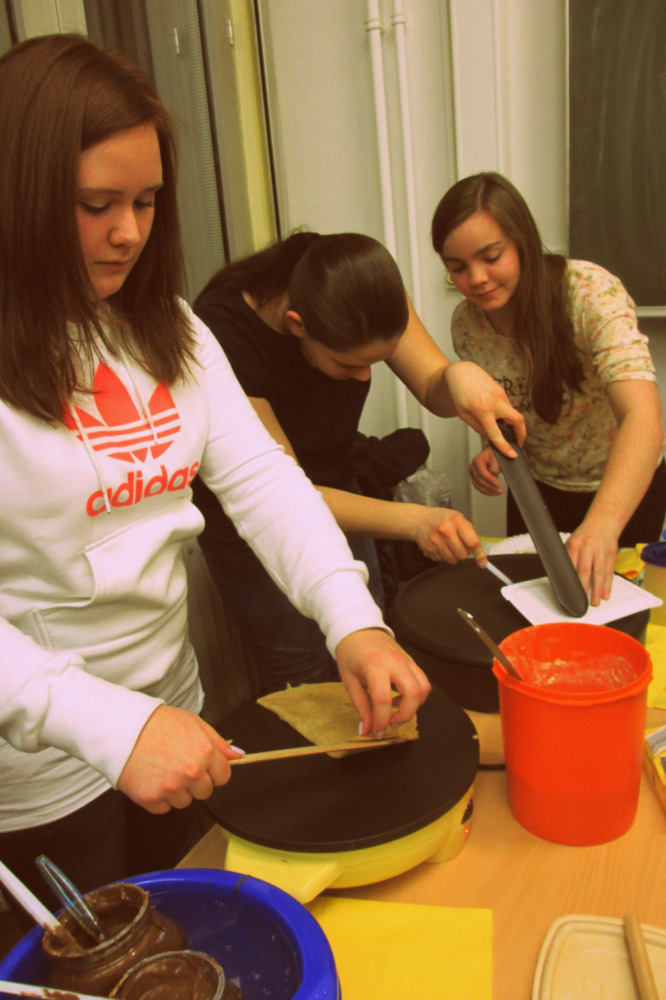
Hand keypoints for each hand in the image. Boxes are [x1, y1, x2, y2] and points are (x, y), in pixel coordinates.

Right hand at [117, 705, 243, 813]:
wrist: (123, 728)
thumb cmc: (158, 723)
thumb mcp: (194, 723)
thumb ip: (218, 743)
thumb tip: (238, 757)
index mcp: (204, 753)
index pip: (223, 777)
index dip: (212, 770)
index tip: (201, 764)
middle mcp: (191, 772)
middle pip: (205, 792)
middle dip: (196, 781)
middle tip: (178, 764)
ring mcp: (171, 788)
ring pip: (185, 802)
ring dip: (177, 790)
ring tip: (163, 768)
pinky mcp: (151, 799)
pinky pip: (165, 808)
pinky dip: (159, 797)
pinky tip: (152, 777)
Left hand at [335, 629, 430, 736]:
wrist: (358, 629)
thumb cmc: (351, 653)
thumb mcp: (349, 681)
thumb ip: (361, 707)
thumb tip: (366, 730)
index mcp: (375, 665)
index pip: (383, 699)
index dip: (381, 721)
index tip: (376, 733)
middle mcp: (395, 662)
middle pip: (413, 694)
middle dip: (405, 715)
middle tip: (390, 723)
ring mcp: (407, 660)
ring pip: (423, 688)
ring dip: (413, 706)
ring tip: (394, 711)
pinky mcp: (412, 661)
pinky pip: (422, 681)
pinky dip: (416, 695)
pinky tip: (400, 698)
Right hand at [411, 506, 485, 565]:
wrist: (419, 520)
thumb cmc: (441, 519)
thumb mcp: (458, 518)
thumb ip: (469, 533)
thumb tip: (478, 553)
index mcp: (456, 521)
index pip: (472, 541)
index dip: (479, 554)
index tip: (482, 562)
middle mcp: (445, 531)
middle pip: (463, 554)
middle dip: (464, 553)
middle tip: (460, 546)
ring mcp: (435, 541)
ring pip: (453, 560)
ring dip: (454, 556)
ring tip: (449, 546)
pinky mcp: (428, 550)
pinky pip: (443, 561)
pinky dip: (444, 556)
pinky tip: (440, 546)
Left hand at [444, 361, 525, 453]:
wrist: (460, 372)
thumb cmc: (459, 394)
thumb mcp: (464, 415)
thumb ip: (478, 427)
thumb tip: (491, 435)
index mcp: (483, 411)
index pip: (497, 433)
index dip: (505, 446)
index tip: (512, 454)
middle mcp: (495, 402)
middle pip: (518, 420)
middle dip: (522, 434)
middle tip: (519, 442)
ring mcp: (501, 395)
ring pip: (512, 413)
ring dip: (510, 422)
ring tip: (501, 427)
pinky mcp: (502, 390)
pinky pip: (506, 406)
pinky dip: (504, 413)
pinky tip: (495, 413)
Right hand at [469, 447, 503, 495]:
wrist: (492, 455)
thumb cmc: (495, 455)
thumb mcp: (496, 457)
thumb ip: (495, 464)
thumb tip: (493, 473)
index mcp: (477, 460)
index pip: (481, 472)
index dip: (489, 479)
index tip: (497, 483)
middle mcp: (473, 467)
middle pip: (479, 480)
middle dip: (490, 487)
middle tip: (500, 490)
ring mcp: (473, 474)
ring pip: (478, 486)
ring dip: (489, 491)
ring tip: (499, 492)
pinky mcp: (475, 480)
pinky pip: (479, 488)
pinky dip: (487, 492)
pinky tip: (494, 493)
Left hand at [566, 519, 618, 605]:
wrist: (603, 521)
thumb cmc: (585, 535)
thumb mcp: (572, 542)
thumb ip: (568, 558)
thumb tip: (559, 577)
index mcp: (574, 544)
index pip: (570, 566)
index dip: (569, 580)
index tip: (567, 592)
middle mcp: (588, 546)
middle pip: (584, 570)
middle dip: (583, 587)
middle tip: (581, 602)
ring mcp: (601, 550)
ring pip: (599, 573)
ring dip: (597, 589)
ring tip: (595, 602)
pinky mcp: (612, 553)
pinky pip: (609, 571)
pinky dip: (608, 584)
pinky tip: (605, 593)